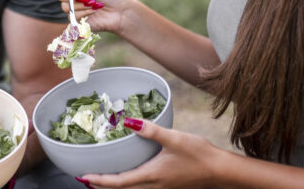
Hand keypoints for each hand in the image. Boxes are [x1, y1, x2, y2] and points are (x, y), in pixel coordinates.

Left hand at [78, 118, 217, 188]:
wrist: (220, 170)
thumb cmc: (199, 154)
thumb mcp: (174, 138)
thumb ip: (151, 130)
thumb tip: (129, 122)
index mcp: (151, 176)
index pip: (119, 182)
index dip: (100, 181)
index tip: (84, 177)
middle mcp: (154, 186)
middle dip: (102, 186)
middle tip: (86, 178)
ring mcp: (161, 188)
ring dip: (115, 186)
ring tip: (101, 178)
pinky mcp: (167, 185)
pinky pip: (142, 187)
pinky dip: (129, 183)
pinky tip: (129, 174)